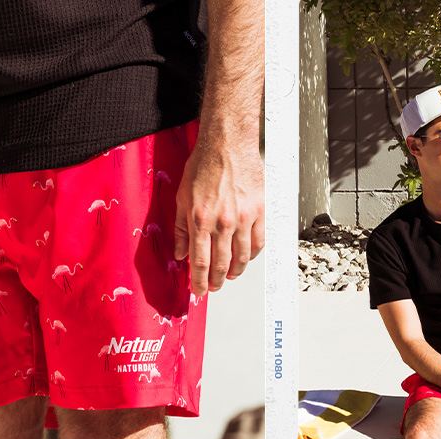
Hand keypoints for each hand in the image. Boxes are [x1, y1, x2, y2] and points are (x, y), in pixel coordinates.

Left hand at [174, 141, 264, 294]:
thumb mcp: (182, 198)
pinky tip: (246, 258)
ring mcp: (243, 218)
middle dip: (216, 281)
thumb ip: (182, 229)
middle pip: (221, 263)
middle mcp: (223, 222)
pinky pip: (258, 241)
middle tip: (214, 288)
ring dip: (236, 272)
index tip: (198, 290)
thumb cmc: (204, 166)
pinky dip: (252, 255)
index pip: (200, 261)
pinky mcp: (260, 211)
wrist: (228, 146)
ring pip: (242, 257)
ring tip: (231, 277)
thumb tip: (180, 253)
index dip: (198, 280)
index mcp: (200, 220)